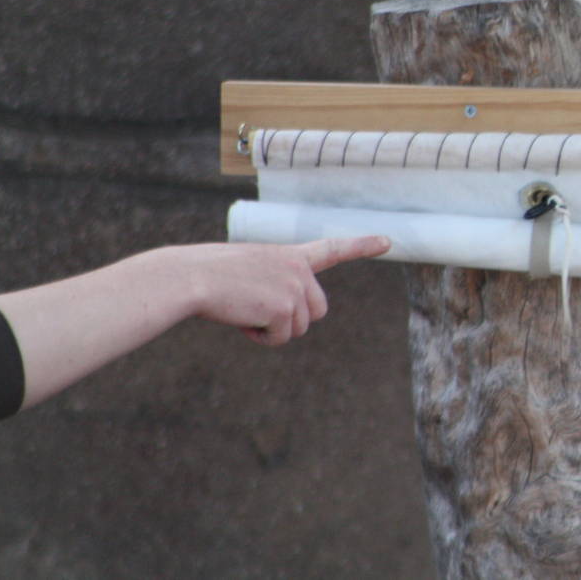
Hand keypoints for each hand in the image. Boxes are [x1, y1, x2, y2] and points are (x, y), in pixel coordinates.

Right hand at [173, 236, 391, 345]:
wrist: (191, 277)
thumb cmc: (210, 275)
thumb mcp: (249, 270)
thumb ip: (274, 283)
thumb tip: (276, 308)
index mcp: (291, 255)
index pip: (333, 248)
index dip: (361, 246)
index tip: (388, 241)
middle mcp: (299, 269)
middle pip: (316, 311)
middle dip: (291, 319)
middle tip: (257, 309)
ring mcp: (295, 287)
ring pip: (298, 328)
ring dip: (272, 329)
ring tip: (244, 309)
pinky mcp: (285, 308)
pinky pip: (281, 338)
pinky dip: (262, 337)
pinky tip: (242, 319)